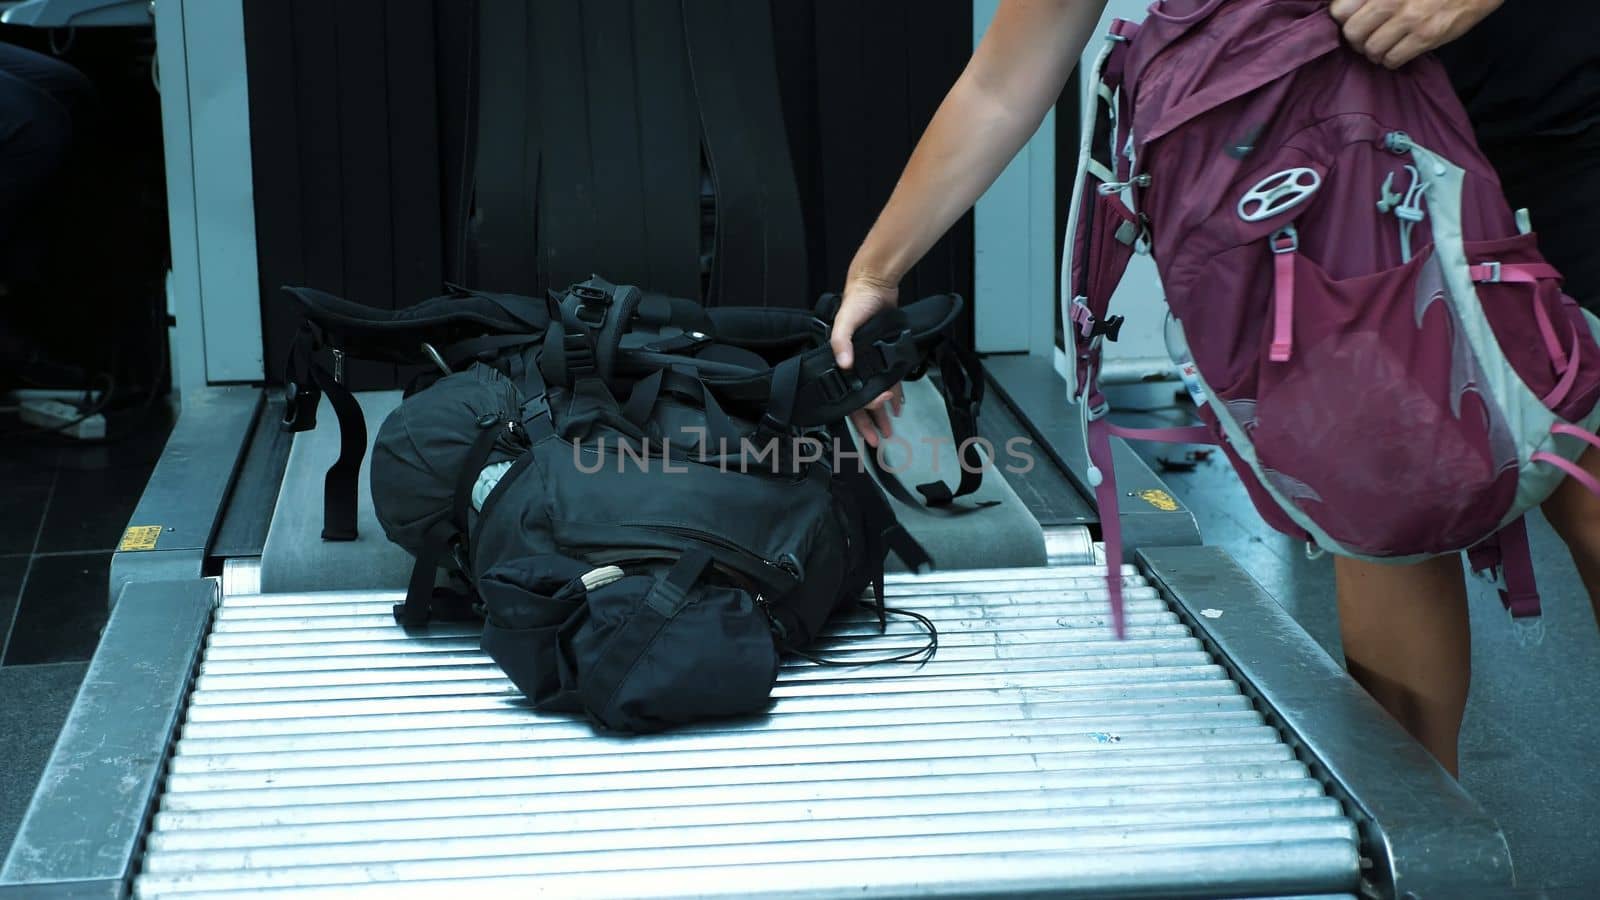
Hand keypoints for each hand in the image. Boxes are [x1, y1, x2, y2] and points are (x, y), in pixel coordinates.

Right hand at [829, 274, 903, 447]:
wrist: (875, 284)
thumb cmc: (856, 302)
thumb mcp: (844, 320)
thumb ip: (841, 341)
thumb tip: (844, 364)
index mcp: (842, 361)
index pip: (849, 395)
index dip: (859, 414)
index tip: (872, 427)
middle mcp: (856, 365)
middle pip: (861, 402)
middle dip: (870, 423)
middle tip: (880, 441)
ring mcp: (870, 361)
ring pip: (875, 394)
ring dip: (882, 413)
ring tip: (890, 430)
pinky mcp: (884, 354)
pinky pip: (889, 379)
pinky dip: (894, 393)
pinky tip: (898, 405)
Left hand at [1329, 0, 1501, 69]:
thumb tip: (1345, 10)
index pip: (1340, 10)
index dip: (1343, 18)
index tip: (1351, 19)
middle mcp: (1391, 0)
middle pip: (1352, 33)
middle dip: (1356, 39)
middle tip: (1365, 37)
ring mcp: (1410, 19)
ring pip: (1371, 49)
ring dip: (1373, 52)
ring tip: (1382, 45)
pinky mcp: (1426, 36)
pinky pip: (1393, 59)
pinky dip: (1391, 60)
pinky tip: (1397, 51)